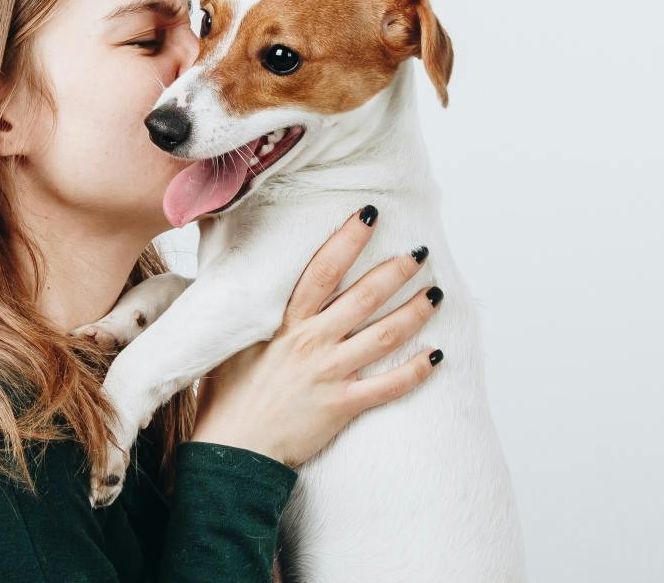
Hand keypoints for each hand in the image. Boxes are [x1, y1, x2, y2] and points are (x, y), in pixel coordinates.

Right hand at [189, 204, 441, 467]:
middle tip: (420, 253)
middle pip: (362, 298)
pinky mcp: (341, 406)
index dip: (346, 240)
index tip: (367, 215)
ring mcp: (329, 374)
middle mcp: (310, 342)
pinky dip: (415, 372)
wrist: (231, 448)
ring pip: (383, 337)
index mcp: (284, 323)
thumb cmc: (227, 396)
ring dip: (413, 314)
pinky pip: (387, 387)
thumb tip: (250, 283)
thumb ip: (250, 314)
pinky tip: (436, 357)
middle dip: (394, 272)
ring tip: (436, 295)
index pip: (320, 270)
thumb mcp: (233, 343)